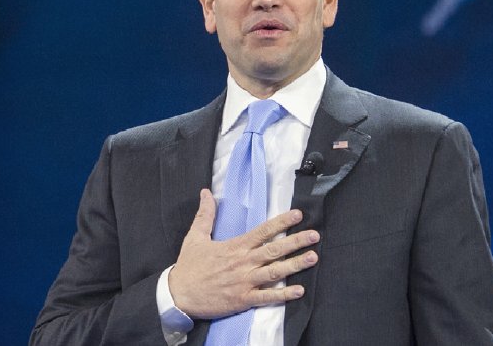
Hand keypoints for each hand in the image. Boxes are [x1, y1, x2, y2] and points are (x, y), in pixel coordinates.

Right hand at [168, 189, 319, 318]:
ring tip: (312, 257)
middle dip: (296, 242)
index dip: (282, 222)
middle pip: (274, 250)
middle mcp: (243, 263)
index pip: (263, 231)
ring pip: (275, 272)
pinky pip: (266, 297)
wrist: (177, 295)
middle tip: (315, 235)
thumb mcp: (195, 237)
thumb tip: (206, 192)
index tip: (298, 215)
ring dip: (295, 265)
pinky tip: (299, 290)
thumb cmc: (188, 267)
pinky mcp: (242, 299)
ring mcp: (244, 282)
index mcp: (235, 246)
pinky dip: (283, 294)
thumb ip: (205, 214)